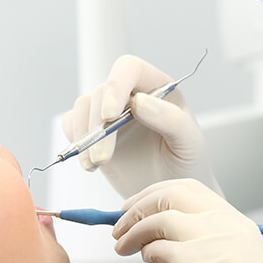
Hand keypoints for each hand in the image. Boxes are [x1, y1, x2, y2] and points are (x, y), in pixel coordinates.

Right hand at [61, 55, 219, 197]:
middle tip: (103, 159)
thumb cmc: (186, 164)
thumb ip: (171, 119)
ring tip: (97, 163)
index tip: (110, 115)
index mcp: (158, 88)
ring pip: (84, 107)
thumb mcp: (190, 143)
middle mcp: (132, 95)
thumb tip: (139, 101)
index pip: (130, 69)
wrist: (169, 193)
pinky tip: (91, 164)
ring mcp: (111, 113)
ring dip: (85, 136)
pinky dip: (76, 143)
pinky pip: (73, 124)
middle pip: (102, 92)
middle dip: (98, 127)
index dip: (116, 85)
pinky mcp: (94, 132)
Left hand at [111, 179, 262, 262]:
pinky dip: (145, 251)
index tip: (134, 204)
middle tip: (119, 224)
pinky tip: (146, 258)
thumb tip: (156, 226)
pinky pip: (158, 248)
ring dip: (132, 232)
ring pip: (158, 219)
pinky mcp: (196, 260)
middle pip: (168, 196)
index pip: (188, 189)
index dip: (154, 192)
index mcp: (233, 218)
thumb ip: (205, 234)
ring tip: (122, 246)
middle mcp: (223, 222)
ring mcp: (211, 238)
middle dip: (136, 208)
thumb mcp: (235, 252)